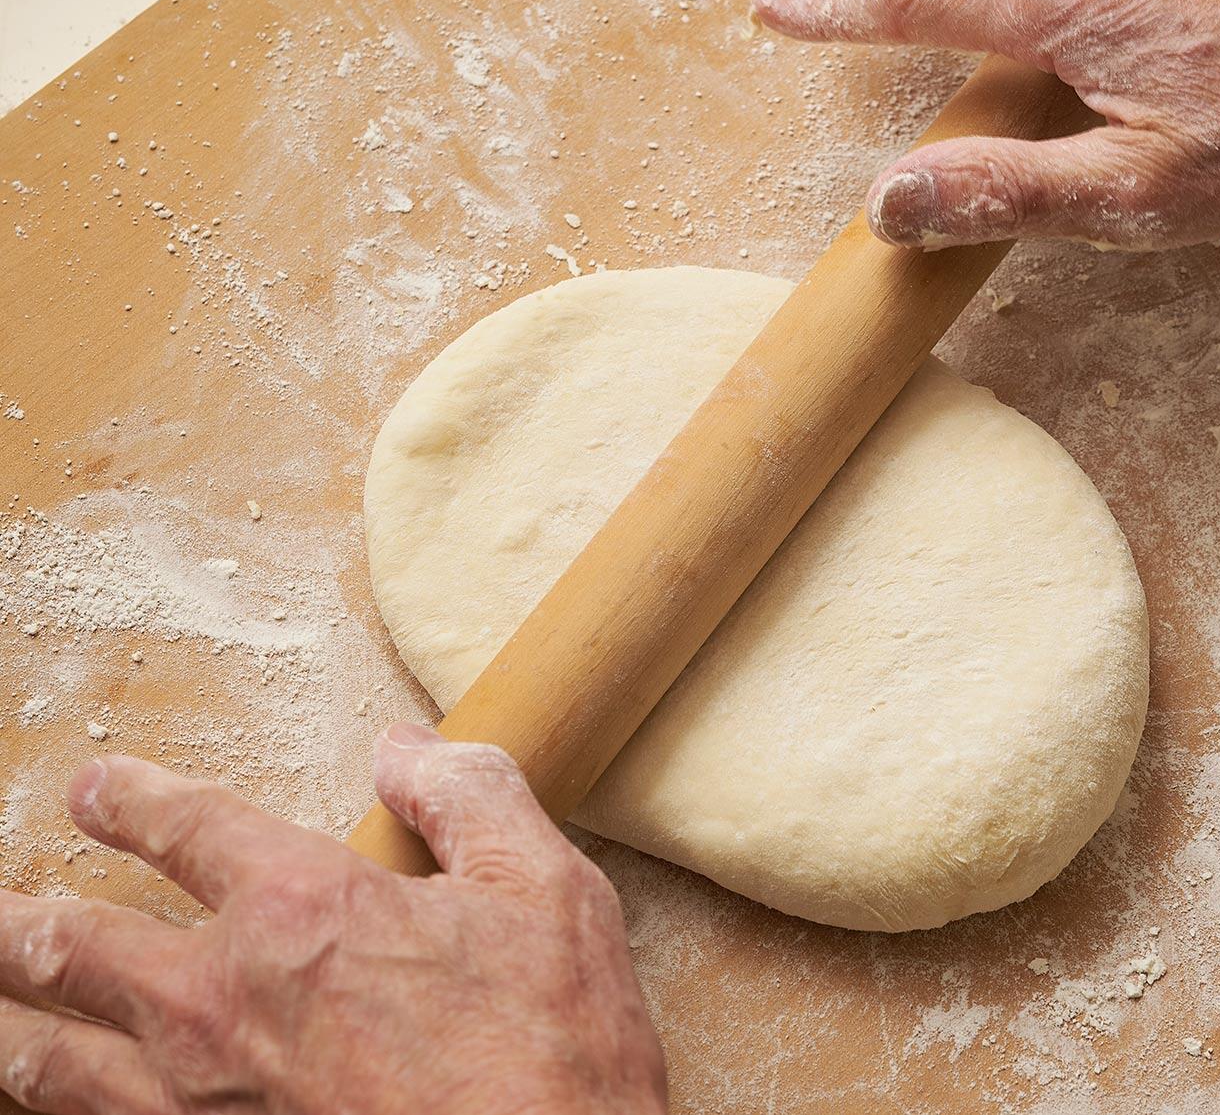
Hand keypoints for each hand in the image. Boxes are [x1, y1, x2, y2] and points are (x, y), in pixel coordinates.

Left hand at [0, 724, 666, 1114]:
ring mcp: (199, 1104)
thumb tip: (408, 751)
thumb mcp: (546, 891)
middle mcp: (224, 1003)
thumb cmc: (554, 1053)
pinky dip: (51, 1110)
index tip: (97, 791)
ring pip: (49, 1061)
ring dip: (4, 1025)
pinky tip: (45, 1104)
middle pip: (72, 946)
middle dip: (18, 921)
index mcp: (306, 909)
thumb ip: (469, 798)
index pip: (186, 827)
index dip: (131, 801)